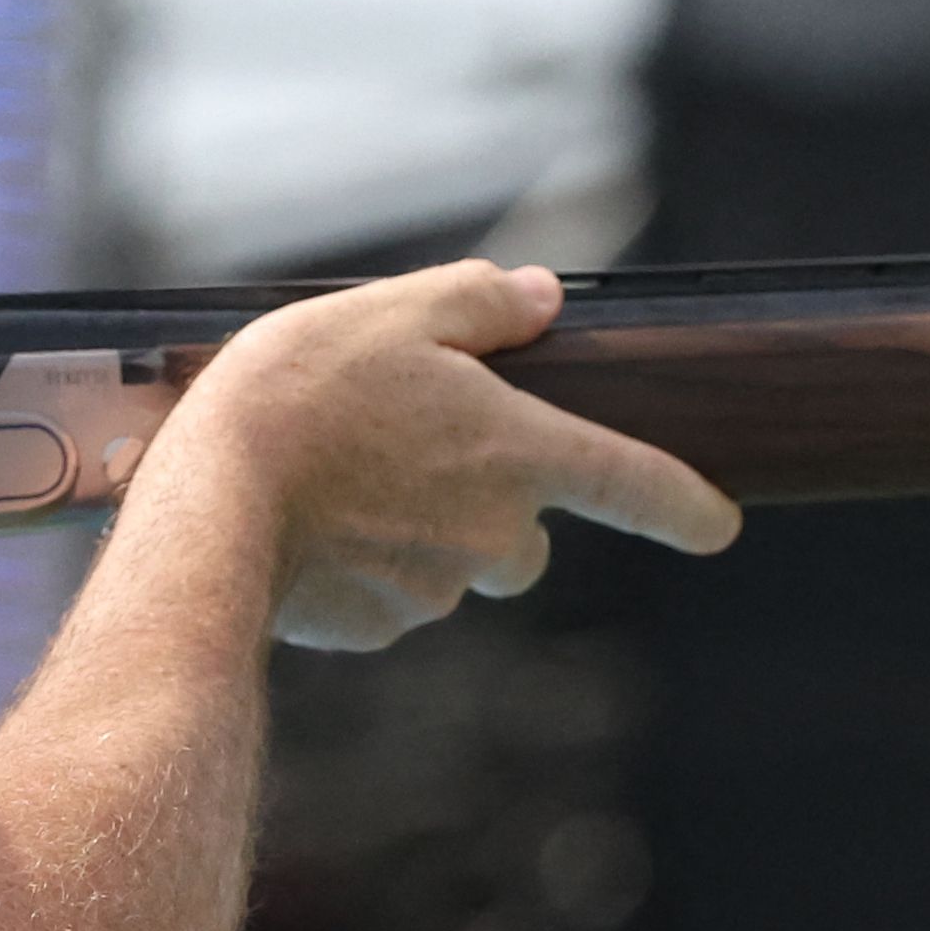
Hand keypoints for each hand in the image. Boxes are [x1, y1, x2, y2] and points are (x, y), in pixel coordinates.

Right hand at [162, 260, 743, 649]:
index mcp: (522, 453)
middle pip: (525, 530)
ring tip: (336, 477)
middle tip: (406, 445)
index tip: (719, 525)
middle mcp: (497, 534)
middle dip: (486, 497)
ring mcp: (439, 590)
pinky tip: (309, 525)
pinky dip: (363, 565)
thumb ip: (481, 303)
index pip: (637, 484)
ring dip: (415, 526)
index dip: (687, 506)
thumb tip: (539, 300)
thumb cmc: (301, 397)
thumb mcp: (394, 313)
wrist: (210, 510)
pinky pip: (391, 595)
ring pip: (453, 562)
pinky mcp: (381, 630)